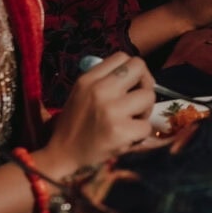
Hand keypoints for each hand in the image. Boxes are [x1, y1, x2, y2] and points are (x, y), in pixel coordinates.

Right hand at [40, 53, 154, 175]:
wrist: (63, 155)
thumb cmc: (77, 124)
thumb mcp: (82, 93)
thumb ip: (105, 79)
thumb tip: (137, 73)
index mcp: (88, 78)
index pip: (123, 56)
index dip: (132, 70)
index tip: (130, 84)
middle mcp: (99, 90)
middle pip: (140, 68)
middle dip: (145, 83)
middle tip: (138, 99)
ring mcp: (111, 110)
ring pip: (148, 96)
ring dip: (145, 109)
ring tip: (132, 120)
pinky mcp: (120, 131)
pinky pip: (146, 125)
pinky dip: (141, 133)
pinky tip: (127, 136)